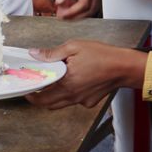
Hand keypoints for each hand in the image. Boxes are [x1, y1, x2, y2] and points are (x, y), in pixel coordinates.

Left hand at [24, 40, 147, 108]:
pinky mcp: (90, 102)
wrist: (124, 67)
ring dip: (53, 97)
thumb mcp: (74, 47)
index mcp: (65, 83)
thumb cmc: (103, 56)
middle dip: (39, 98)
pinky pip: (74, 101)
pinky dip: (70, 94)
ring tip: (54, 83)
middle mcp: (72, 96)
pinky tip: (75, 81)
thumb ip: (52, 53)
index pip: (41, 96)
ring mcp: (81, 101)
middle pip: (48, 104)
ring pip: (61, 104)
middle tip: (36, 89)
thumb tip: (35, 54)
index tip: (26, 89)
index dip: (31, 94)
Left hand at [54, 0, 102, 19]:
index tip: (60, 14)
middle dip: (76, 15)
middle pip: (90, 8)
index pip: (83, 4)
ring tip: (64, 9)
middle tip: (62, 16)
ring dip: (79, 11)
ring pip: (92, 4)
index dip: (72, 12)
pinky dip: (81, 4)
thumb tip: (59, 2)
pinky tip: (71, 1)